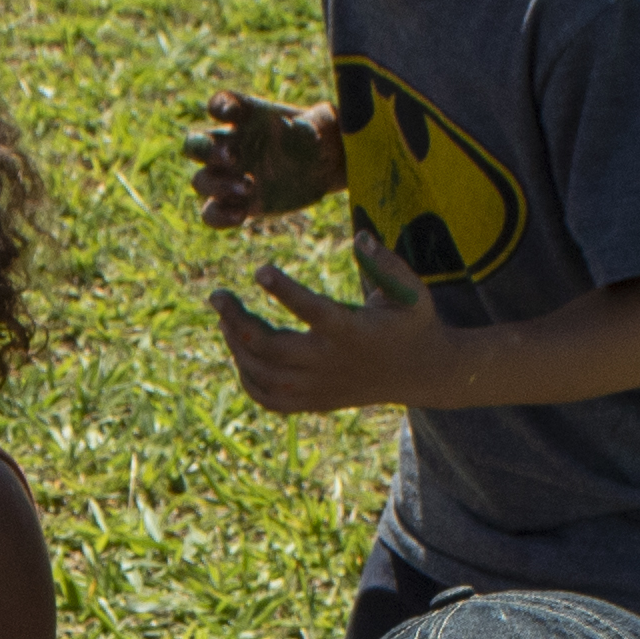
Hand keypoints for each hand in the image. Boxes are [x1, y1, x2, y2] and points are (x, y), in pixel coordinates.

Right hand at [186, 90, 340, 228]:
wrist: (322, 165)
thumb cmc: (319, 136)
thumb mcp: (324, 122)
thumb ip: (317, 120)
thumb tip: (315, 122)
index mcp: (246, 117)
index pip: (222, 104)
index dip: (220, 107)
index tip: (230, 113)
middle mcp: (230, 144)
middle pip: (196, 144)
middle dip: (205, 150)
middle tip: (232, 157)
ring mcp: (229, 176)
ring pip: (201, 180)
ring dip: (217, 184)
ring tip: (248, 187)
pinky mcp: (236, 203)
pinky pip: (211, 212)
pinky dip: (219, 216)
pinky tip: (241, 214)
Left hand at [210, 238, 451, 416]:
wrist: (423, 373)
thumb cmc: (413, 322)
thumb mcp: (411, 290)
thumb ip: (386, 264)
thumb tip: (360, 237)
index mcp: (353, 332)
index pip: (312, 311)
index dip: (285, 291)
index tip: (260, 269)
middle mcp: (331, 362)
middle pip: (271, 347)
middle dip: (236, 319)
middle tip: (216, 295)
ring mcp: (319, 387)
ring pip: (262, 372)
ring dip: (235, 343)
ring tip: (224, 316)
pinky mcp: (314, 401)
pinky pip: (267, 399)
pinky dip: (246, 377)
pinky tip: (239, 350)